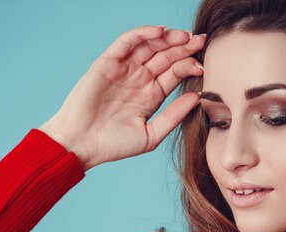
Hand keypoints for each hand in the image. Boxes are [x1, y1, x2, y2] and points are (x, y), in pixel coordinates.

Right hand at [39, 25, 205, 170]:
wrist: (81, 145)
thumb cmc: (113, 145)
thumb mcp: (151, 135)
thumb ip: (173, 116)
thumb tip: (197, 98)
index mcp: (151, 95)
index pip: (175, 73)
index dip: (190, 65)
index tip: (204, 65)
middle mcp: (139, 79)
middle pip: (166, 56)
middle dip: (184, 47)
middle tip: (201, 41)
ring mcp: (124, 69)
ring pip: (149, 45)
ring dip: (168, 38)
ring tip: (185, 36)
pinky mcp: (108, 63)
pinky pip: (127, 42)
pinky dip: (143, 34)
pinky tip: (160, 32)